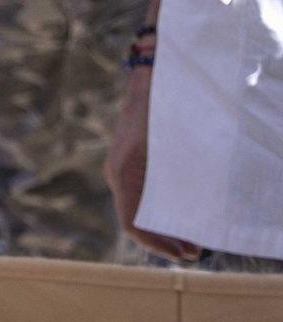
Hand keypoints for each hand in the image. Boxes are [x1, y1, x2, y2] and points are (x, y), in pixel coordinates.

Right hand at [109, 63, 201, 260]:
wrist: (153, 67)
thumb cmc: (166, 99)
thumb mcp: (175, 139)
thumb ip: (183, 171)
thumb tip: (202, 212)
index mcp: (123, 170)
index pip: (132, 221)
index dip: (158, 243)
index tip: (185, 254)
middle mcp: (119, 172)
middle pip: (136, 218)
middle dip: (165, 239)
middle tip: (196, 252)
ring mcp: (124, 167)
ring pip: (139, 208)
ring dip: (163, 226)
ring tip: (193, 240)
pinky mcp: (133, 161)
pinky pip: (142, 195)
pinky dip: (160, 210)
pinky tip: (183, 213)